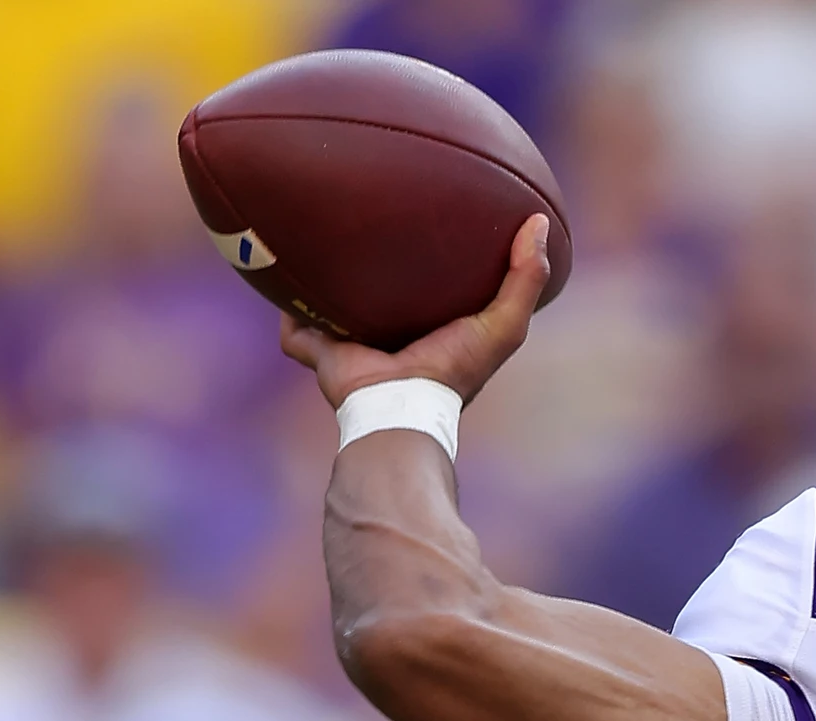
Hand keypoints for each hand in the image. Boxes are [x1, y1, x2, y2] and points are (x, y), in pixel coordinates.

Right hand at [279, 215, 550, 408]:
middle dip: (372, 261)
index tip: (436, 220)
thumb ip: (526, 278)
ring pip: (328, 302)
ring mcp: (349, 344)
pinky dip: (283, 305)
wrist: (399, 407)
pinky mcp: (317, 349)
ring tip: (312, 233)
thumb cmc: (453, 369)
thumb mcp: (504, 324)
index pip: (431, 286)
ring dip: (321, 277)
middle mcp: (388, 334)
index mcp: (429, 328)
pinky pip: (294, 324)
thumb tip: (539, 222)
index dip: (435, 257)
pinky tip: (276, 266)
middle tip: (367, 219)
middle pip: (375, 290)